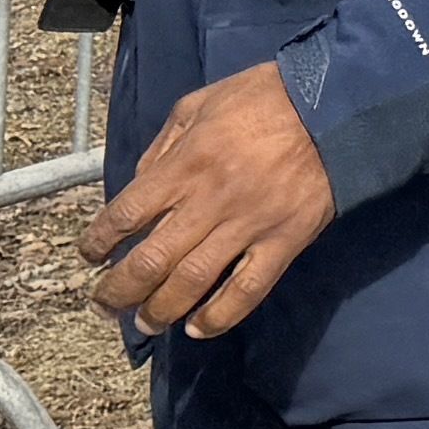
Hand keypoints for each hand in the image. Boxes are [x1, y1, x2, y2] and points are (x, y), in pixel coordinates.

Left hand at [91, 59, 339, 339]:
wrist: (337, 105)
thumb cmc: (264, 98)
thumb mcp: (200, 103)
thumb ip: (164, 145)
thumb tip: (139, 186)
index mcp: (186, 162)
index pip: (127, 213)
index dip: (99, 241)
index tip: (91, 255)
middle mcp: (210, 199)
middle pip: (152, 259)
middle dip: (119, 289)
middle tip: (104, 304)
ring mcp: (249, 224)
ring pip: (193, 282)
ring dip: (160, 310)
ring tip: (144, 324)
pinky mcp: (285, 241)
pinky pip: (248, 290)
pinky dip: (220, 316)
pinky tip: (198, 329)